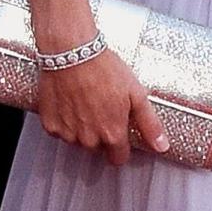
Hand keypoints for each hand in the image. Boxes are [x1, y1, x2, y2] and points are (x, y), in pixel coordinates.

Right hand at [37, 48, 169, 164]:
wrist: (70, 52)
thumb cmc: (102, 68)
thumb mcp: (136, 93)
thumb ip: (150, 124)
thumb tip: (162, 146)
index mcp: (112, 134)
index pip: (118, 158)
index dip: (120, 146)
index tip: (117, 131)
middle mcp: (89, 138)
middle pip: (96, 148)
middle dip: (99, 134)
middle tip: (99, 108)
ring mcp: (67, 132)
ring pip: (76, 140)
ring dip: (80, 128)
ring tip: (82, 102)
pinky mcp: (49, 123)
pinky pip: (58, 131)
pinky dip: (62, 121)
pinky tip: (67, 103)